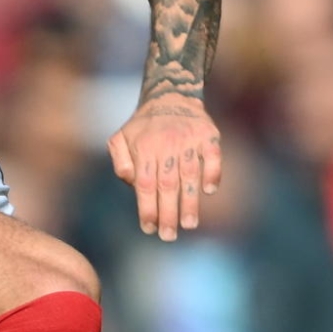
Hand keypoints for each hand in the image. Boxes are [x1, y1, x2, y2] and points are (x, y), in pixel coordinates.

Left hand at [108, 92, 222, 240]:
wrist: (170, 95)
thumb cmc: (143, 125)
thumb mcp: (121, 137)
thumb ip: (119, 160)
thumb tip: (130, 181)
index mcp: (144, 149)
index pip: (145, 185)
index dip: (147, 208)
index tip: (149, 229)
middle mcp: (166, 145)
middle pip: (167, 185)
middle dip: (168, 213)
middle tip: (169, 236)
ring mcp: (188, 140)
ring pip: (189, 174)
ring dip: (190, 201)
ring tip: (189, 224)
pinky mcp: (208, 134)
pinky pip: (212, 155)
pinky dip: (212, 172)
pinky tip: (209, 190)